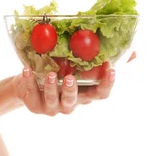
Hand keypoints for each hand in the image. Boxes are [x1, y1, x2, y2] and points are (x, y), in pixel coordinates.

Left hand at [12, 52, 136, 116]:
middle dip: (73, 90)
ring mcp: (52, 107)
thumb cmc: (58, 70)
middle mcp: (70, 103)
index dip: (107, 84)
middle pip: (75, 101)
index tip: (112, 69)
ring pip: (54, 102)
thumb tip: (129, 48)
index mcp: (84, 93)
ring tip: (50, 73)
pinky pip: (32, 94)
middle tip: (70, 78)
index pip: (101, 94)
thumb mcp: (76, 63)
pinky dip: (28, 82)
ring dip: (52, 88)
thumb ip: (96, 56)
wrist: (28, 82)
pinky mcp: (35, 105)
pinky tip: (26, 70)